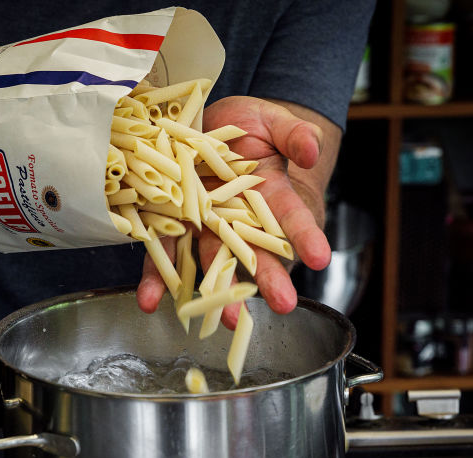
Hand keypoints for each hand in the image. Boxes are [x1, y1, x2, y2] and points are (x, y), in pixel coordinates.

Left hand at [136, 96, 331, 322]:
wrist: (202, 122)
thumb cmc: (247, 126)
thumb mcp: (274, 122)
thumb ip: (294, 135)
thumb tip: (312, 151)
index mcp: (267, 195)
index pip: (290, 217)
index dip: (305, 235)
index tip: (320, 257)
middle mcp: (234, 217)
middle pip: (252, 251)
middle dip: (267, 278)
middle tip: (283, 305)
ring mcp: (201, 223)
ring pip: (208, 261)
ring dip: (213, 293)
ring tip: (220, 320)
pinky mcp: (168, 222)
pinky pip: (161, 253)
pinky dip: (156, 278)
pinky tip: (151, 301)